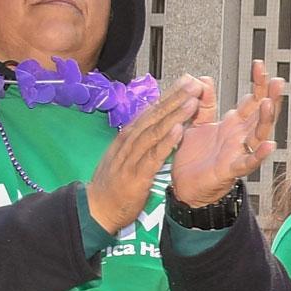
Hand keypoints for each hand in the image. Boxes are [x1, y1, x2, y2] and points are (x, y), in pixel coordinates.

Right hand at [86, 77, 211, 234]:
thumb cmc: (113, 183)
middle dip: (175, 98)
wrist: (97, 209)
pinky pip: (154, 156)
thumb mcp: (125, 155)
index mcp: (128, 136)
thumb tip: (153, 122)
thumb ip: (138, 139)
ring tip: (192, 101)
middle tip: (194, 84)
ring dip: (175, 115)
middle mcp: (129, 142)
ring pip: (155, 131)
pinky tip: (180, 130)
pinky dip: (167, 142)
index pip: (151, 111)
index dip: (170, 96)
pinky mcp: (136, 175)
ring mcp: (131, 157)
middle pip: (154, 116)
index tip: (187, 82)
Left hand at [171, 59, 285, 207]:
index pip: (251, 99)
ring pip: (258, 134)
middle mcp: (239, 136)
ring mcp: (238, 152)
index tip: (260, 65)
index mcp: (232, 124)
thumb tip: (203, 80)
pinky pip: (249, 161)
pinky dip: (259, 154)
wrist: (184, 186)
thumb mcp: (197, 123)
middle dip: (270, 97)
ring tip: (269, 104)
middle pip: (260, 114)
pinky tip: (269, 145)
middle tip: (276, 81)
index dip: (257, 83)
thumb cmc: (194, 158)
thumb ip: (203, 103)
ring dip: (266, 120)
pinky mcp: (231, 169)